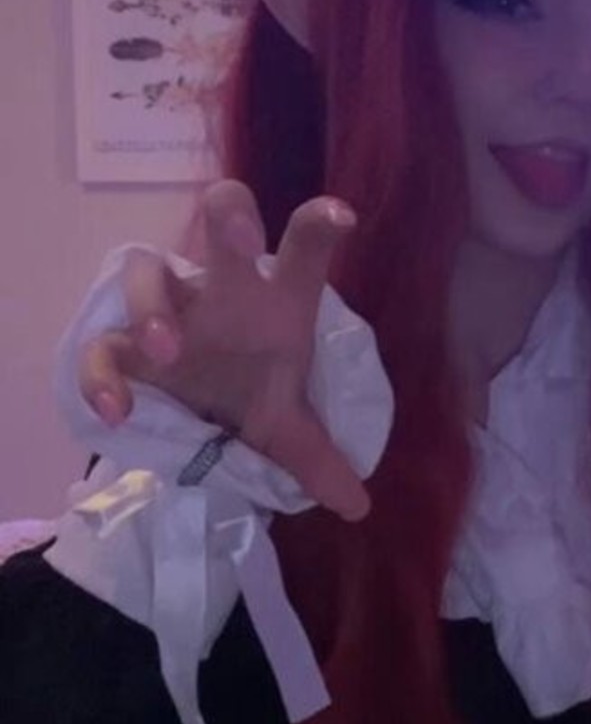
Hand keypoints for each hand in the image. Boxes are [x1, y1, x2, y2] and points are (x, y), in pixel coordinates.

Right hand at [77, 179, 371, 521]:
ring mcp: (167, 309)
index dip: (317, 228)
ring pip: (146, 270)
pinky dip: (101, 374)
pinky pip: (100, 345)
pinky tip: (117, 413)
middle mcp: (220, 290)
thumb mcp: (287, 426)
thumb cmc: (251, 388)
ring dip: (152, 304)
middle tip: (240, 241)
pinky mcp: (123, 346)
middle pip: (220, 218)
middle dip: (228, 216)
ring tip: (167, 352)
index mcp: (274, 299)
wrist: (202, 409)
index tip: (341, 217)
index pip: (301, 252)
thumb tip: (356, 507)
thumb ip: (317, 458)